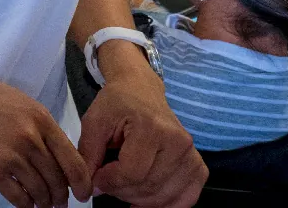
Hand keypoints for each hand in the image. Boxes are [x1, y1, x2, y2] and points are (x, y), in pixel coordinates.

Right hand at [0, 68, 90, 207]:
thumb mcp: (22, 103)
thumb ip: (41, 127)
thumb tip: (57, 156)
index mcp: (41, 120)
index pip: (72, 161)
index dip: (82, 183)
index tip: (83, 193)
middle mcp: (30, 140)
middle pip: (57, 180)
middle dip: (62, 196)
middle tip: (61, 202)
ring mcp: (10, 157)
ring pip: (39, 191)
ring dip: (45, 202)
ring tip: (45, 205)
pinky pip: (17, 197)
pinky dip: (26, 205)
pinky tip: (27, 204)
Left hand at [80, 71, 205, 207]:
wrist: (142, 91)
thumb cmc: (117, 104)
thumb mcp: (94, 122)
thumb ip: (88, 155)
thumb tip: (88, 189)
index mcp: (153, 128)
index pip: (131, 173)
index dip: (109, 182)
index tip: (96, 177)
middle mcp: (179, 142)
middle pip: (148, 187)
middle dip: (121, 191)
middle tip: (107, 179)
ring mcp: (192, 156)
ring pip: (164, 197)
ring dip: (138, 199)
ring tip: (123, 185)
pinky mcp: (198, 167)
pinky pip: (187, 199)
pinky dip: (165, 206)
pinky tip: (145, 201)